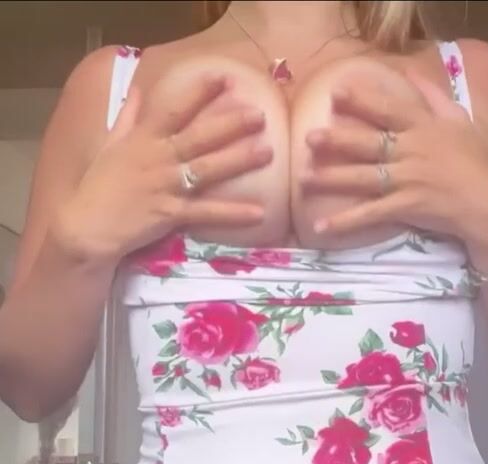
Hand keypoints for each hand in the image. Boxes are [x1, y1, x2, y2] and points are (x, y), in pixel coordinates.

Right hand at [53, 71, 270, 263]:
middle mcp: (158, 158)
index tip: (223, 78)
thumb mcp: (110, 146)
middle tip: (260, 115)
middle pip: (201, 136)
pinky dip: (233, 213)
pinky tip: (258, 212)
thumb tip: (137, 92)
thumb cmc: (98, 188)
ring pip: (209, 168)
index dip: (199, 92)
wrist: (86, 226)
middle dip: (231, 124)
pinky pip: (208, 212)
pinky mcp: (171, 214)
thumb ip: (127, 119)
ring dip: (239, 159)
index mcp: (143, 138)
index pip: (174, 108)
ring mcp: (166, 186)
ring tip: (268, 151)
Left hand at [303, 78, 487, 254]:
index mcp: (424, 127)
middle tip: (308, 138)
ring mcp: (408, 180)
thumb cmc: (476, 163)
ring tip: (302, 179)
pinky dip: (345, 222)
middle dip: (337, 141)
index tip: (336, 92)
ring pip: (362, 177)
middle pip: (368, 143)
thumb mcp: (460, 122)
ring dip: (331, 179)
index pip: (389, 109)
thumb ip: (434, 98)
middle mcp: (412, 150)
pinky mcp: (406, 208)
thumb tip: (412, 73)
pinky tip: (321, 227)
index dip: (362, 100)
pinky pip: (369, 215)